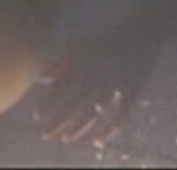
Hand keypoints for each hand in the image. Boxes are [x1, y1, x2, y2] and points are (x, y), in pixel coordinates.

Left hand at [33, 24, 158, 145]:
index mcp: (81, 66)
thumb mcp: (79, 46)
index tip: (37, 116)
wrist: (140, 33)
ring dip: (77, 128)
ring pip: (92, 113)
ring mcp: (113, 86)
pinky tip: (97, 142)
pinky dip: (109, 131)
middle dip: (56, 122)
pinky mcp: (131, 92)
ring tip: (65, 138)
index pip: (59, 89)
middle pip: (72, 105)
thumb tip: (41, 78)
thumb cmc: (105, 41)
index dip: (47, 104)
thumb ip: (59, 62)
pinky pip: (120, 116)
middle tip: (45, 135)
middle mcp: (95, 78)